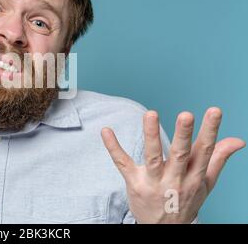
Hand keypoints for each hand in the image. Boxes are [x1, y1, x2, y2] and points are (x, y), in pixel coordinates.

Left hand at [101, 107, 244, 222]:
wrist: (164, 231)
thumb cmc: (185, 201)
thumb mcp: (205, 184)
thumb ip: (218, 159)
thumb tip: (237, 139)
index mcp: (195, 177)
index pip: (205, 151)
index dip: (210, 131)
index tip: (215, 111)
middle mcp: (175, 179)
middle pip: (180, 155)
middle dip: (183, 135)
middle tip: (186, 114)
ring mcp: (153, 182)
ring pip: (153, 158)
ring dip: (151, 136)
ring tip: (150, 114)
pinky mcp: (134, 183)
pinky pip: (123, 163)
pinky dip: (114, 147)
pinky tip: (106, 131)